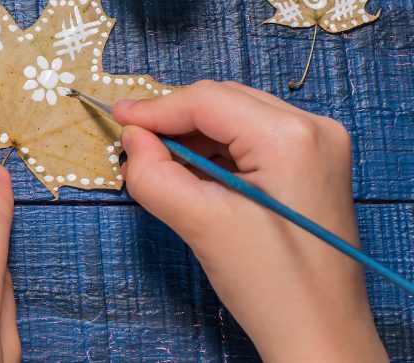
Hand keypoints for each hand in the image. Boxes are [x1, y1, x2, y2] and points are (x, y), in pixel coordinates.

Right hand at [114, 80, 385, 362]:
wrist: (319, 334)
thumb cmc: (272, 286)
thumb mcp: (201, 225)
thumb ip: (155, 174)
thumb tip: (132, 138)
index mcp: (290, 137)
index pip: (207, 101)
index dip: (155, 108)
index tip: (116, 119)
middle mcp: (313, 128)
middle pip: (222, 102)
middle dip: (174, 121)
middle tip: (134, 145)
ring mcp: (318, 145)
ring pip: (234, 118)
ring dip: (193, 137)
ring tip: (161, 166)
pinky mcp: (312, 164)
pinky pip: (251, 138)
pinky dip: (215, 152)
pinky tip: (194, 176)